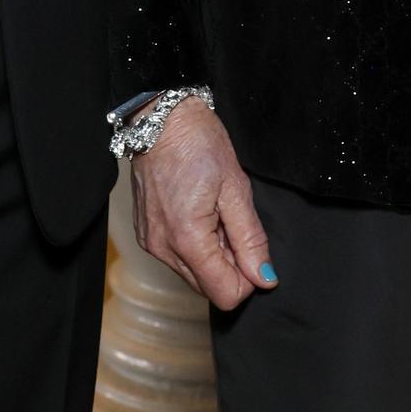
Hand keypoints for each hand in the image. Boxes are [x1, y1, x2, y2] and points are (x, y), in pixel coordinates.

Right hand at [130, 100, 278, 310]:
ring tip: (212, 211)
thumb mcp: (236, 187)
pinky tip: (197, 210)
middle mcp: (163, 248)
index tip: (250, 245)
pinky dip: (193, 243)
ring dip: (211, 253)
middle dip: (229, 263)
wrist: (160, 118)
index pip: (225, 294)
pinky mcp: (146, 234)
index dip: (247, 277)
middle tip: (230, 220)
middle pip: (208, 287)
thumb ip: (251, 239)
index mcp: (187, 239)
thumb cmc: (197, 142)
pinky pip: (177, 257)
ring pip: (193, 273)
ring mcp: (151, 242)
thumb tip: (265, 278)